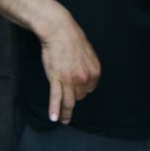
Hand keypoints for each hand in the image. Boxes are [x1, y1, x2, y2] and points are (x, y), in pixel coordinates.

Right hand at [40, 8, 100, 123]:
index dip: (82, 89)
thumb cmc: (72, 40)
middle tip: (66, 93)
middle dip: (74, 95)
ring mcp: (70, 80)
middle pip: (79, 96)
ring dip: (66, 113)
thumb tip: (87, 79)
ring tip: (63, 120)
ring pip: (69, 102)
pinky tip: (55, 118)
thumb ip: (88, 68)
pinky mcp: (56, 79)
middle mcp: (84, 79)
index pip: (89, 90)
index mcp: (94, 72)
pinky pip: (56, 98)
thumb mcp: (88, 54)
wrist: (59, 31)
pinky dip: (55, 109)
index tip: (76, 89)